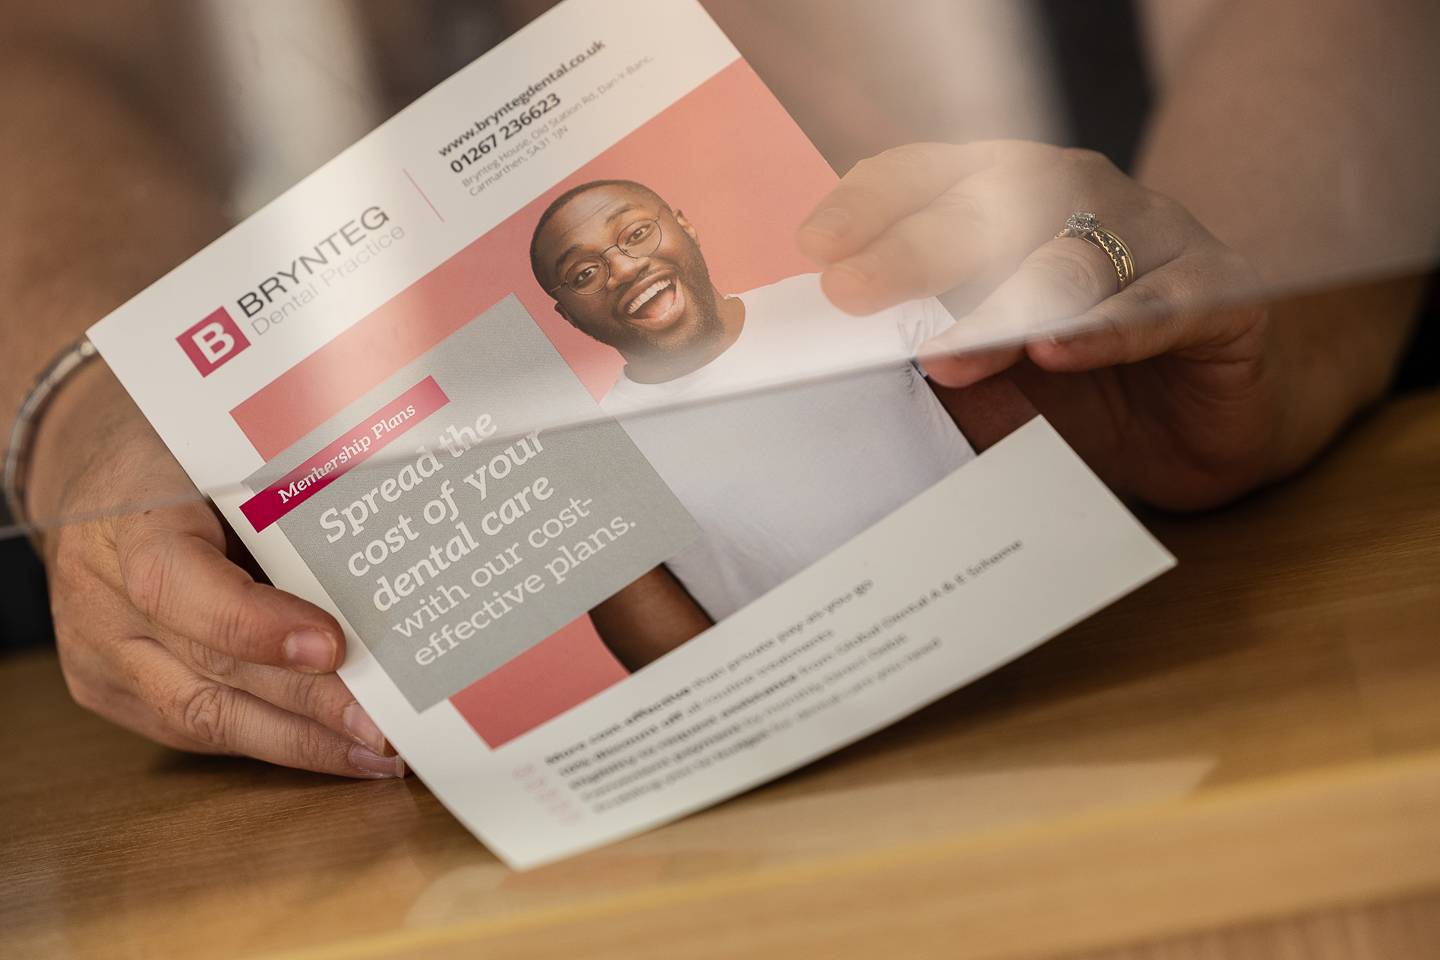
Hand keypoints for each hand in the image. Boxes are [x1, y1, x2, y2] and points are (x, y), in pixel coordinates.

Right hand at [28, 368, 403, 777]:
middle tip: (385, 727)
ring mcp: (99, 655)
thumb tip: (386, 564)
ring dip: (300, 743)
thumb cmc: (180, 460)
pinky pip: (196, 729)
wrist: (92, 478)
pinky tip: (335, 750)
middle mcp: (101, 599)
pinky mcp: (108, 691)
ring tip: (376, 754)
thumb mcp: (225, 458)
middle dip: (308, 706)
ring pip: (203, 717)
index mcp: (128, 522)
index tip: (333, 646)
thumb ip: (283, 507)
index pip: (180, 585)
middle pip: (208, 669)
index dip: (257, 625)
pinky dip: (272, 741)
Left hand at [799, 141, 1279, 509]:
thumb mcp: (991, 384)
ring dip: (1004, 303)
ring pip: (1075, 254)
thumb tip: (852, 366)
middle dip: (917, 248)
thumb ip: (936, 360)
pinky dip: (1107, 328)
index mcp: (1019, 202)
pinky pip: (1161, 305)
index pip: (937, 173)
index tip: (819, 246)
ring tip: (948, 354)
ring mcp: (1159, 240)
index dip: (876, 200)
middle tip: (852, 292)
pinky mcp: (1223, 296)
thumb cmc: (1085, 393)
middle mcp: (1089, 200)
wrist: (1205, 430)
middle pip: (999, 202)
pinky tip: (1057, 350)